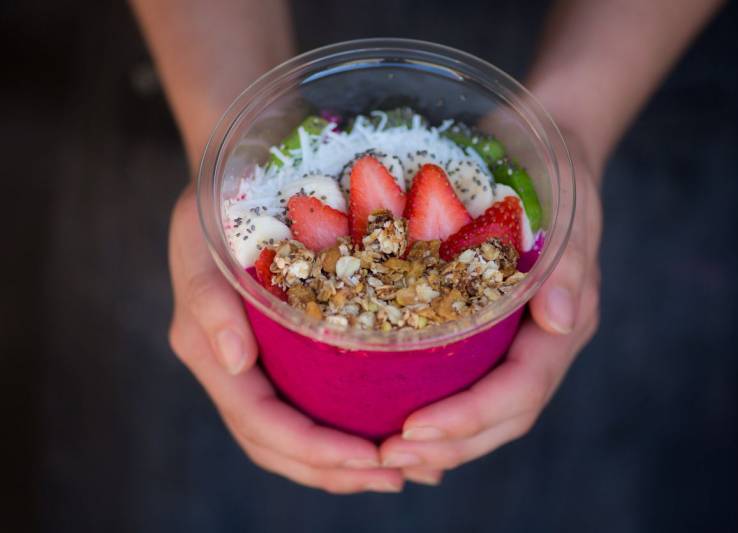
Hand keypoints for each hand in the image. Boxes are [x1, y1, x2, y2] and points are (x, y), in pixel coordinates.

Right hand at [167, 186, 404, 492]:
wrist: (223, 186)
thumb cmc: (215, 205)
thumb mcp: (201, 235)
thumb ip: (209, 302)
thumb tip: (238, 364)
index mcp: (211, 352)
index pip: (260, 421)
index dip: (313, 449)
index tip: (370, 457)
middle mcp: (230, 370)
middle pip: (277, 446)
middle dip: (334, 470)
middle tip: (396, 476)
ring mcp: (251, 368)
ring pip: (291, 439)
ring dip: (341, 466)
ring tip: (399, 472)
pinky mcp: (274, 357)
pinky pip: (304, 408)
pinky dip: (341, 433)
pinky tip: (383, 436)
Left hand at [379, 136, 601, 485]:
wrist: (546, 150)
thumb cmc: (557, 175)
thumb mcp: (570, 206)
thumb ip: (569, 265)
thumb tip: (561, 319)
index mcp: (562, 325)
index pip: (520, 390)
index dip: (471, 418)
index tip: (412, 430)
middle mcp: (540, 342)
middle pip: (501, 417)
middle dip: (449, 445)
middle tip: (388, 460)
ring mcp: (515, 339)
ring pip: (483, 410)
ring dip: (439, 440)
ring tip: (386, 454)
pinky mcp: (488, 328)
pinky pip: (465, 381)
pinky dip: (435, 407)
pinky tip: (394, 421)